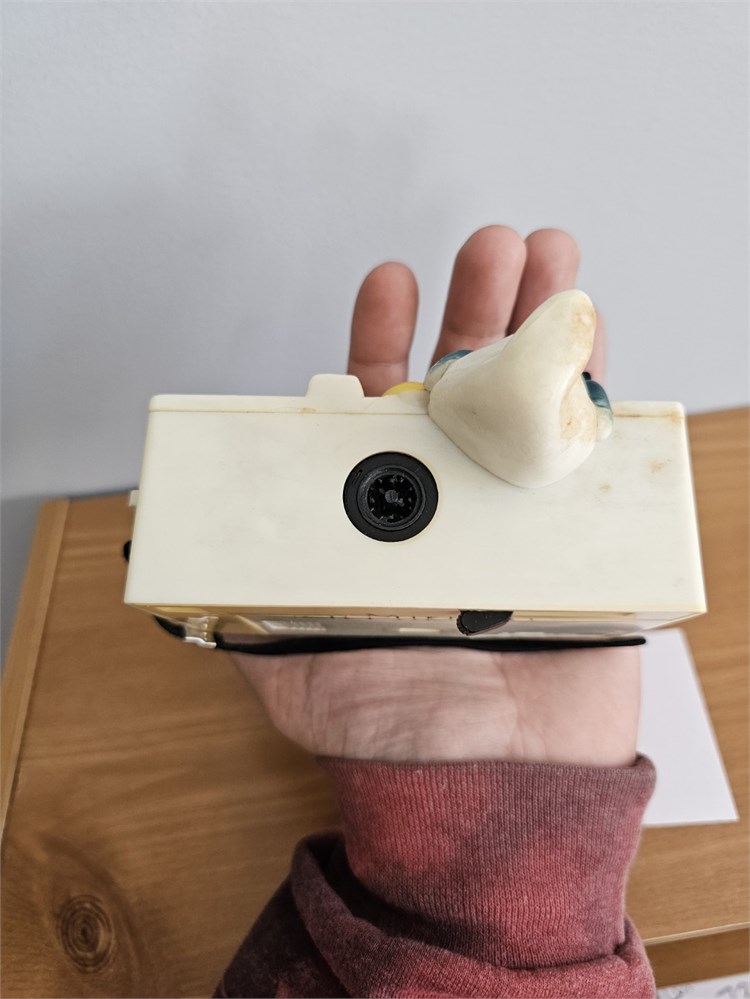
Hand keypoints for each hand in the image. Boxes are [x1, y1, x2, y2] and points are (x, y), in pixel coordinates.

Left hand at [233, 226, 638, 766]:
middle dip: (476, 306)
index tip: (388, 283)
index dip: (383, 342)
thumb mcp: (288, 656)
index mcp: (385, 511)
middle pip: (466, 384)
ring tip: (547, 255)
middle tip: (489, 246)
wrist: (479, 782)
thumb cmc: (386, 726)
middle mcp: (453, 499)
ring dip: (541, 322)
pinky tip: (589, 331)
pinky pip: (592, 451)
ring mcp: (520, 510)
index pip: (382, 408)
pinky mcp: (582, 535)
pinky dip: (594, 388)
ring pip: (533, 398)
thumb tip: (195, 558)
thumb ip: (247, 598)